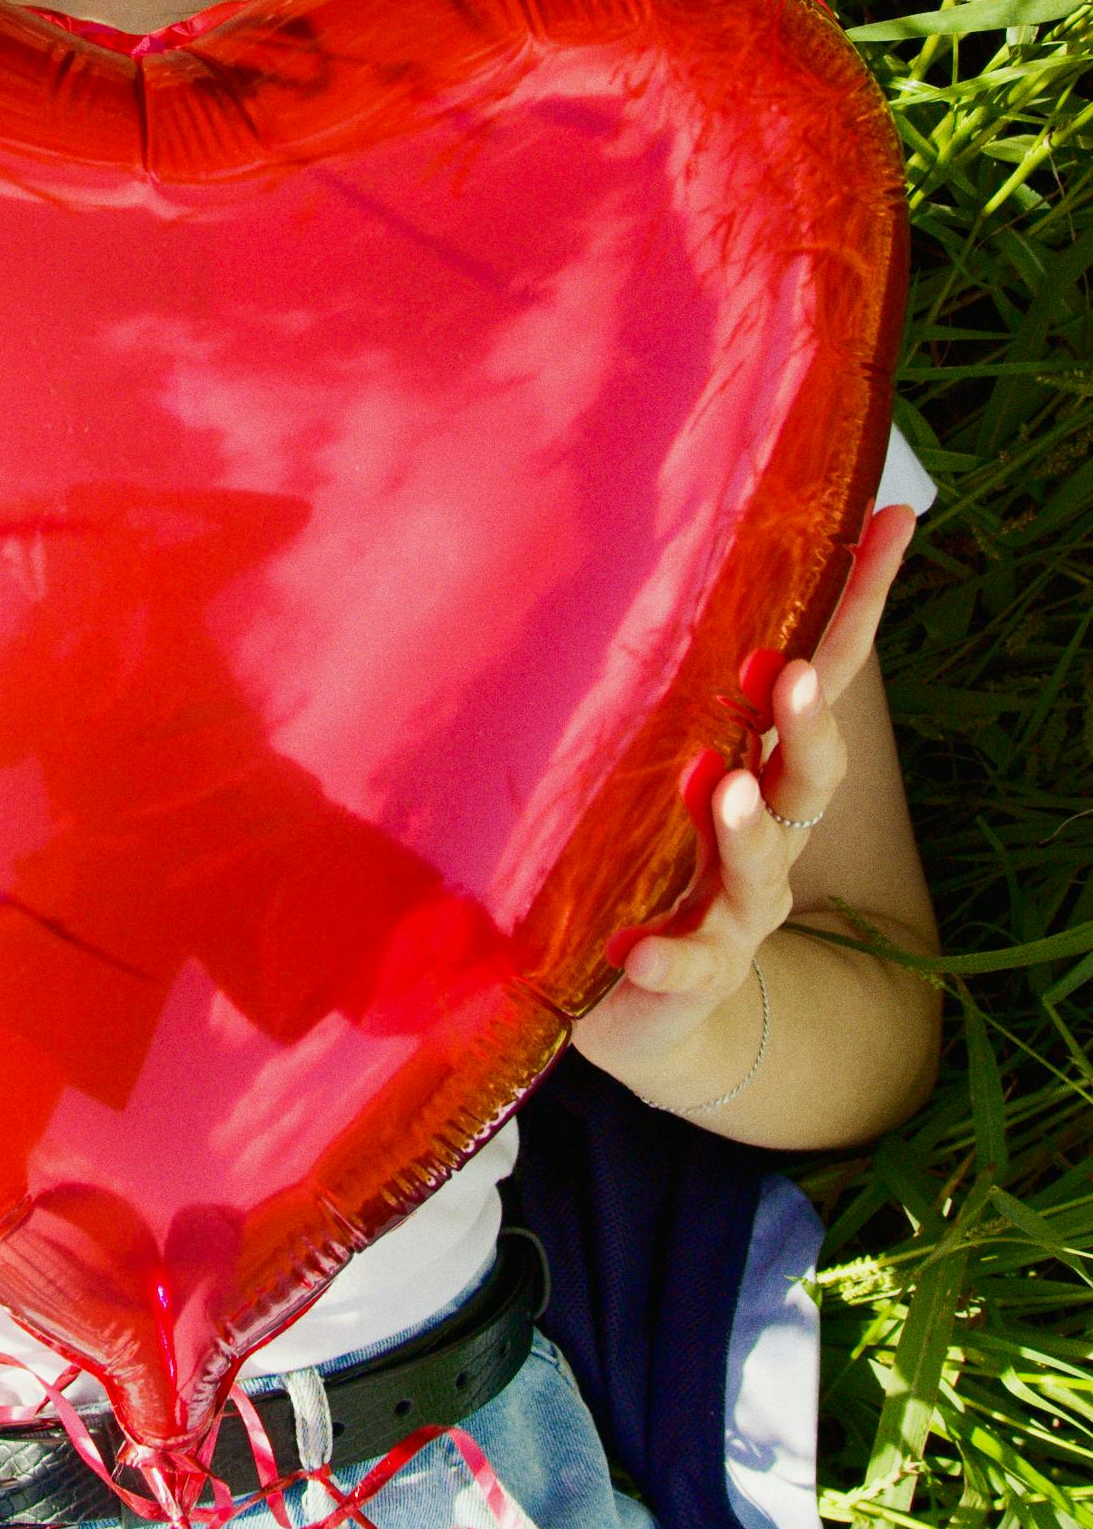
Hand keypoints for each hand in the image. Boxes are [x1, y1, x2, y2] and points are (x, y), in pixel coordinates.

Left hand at [570, 505, 918, 1102]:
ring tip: (725, 789)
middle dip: (804, 722)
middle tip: (785, 674)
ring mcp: (731, 911)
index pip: (819, 675)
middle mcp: (767, 836)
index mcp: (765, 769)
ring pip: (756, 869)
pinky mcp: (683, 976)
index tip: (891, 522)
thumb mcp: (661, 765)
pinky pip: (681, 968)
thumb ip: (665, 688)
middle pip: (807, 773)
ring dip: (742, 830)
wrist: (648, 1006)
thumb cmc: (652, 859)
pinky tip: (637, 948)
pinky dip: (663, 957)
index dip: (860, 603)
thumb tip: (650, 551)